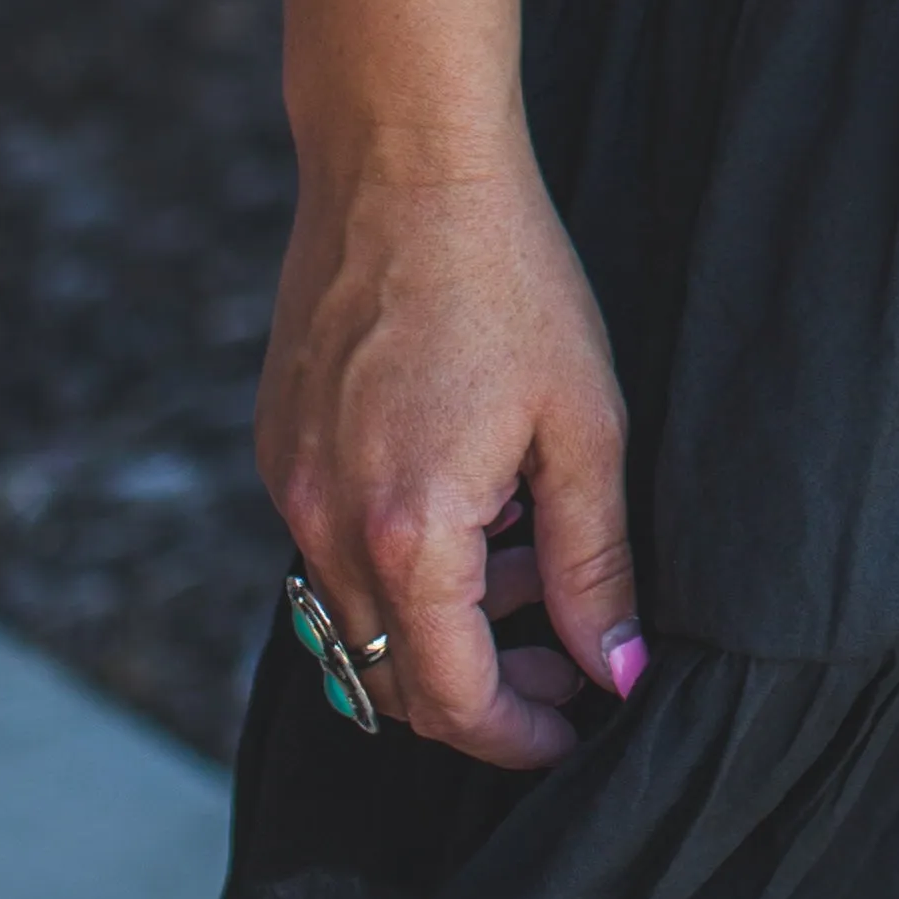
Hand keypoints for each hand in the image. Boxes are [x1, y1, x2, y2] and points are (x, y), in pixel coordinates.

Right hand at [258, 146, 640, 763]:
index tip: (579, 723)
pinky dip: (400, 563)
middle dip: (486, 690)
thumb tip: (618, 672)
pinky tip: (473, 503)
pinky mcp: (280, 450)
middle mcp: (328, 526)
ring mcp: (292, 488)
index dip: (521, 735)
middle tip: (570, 655)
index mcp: (408, 530)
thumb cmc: (508, 278)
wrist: (404, 163)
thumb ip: (597, 564)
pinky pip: (333, 554)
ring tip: (532, 557)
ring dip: (444, 623)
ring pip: (360, 621)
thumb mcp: (583, 424)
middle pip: (394, 677)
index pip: (454, 698)